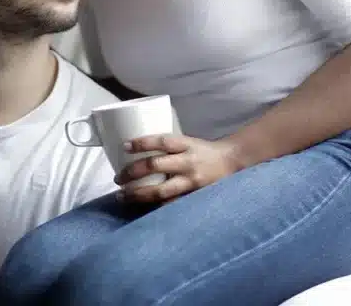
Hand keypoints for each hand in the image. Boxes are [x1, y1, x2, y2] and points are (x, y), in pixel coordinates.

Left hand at [115, 134, 243, 203]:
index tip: (124, 146)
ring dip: (138, 194)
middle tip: (118, 179)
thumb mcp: (188, 142)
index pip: (161, 141)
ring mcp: (191, 182)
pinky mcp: (194, 197)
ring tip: (122, 196)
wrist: (232, 163)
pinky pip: (171, 205)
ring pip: (161, 191)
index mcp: (186, 144)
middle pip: (156, 165)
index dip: (142, 143)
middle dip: (133, 172)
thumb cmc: (203, 151)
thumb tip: (135, 151)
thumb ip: (167, 148)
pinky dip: (154, 207)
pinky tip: (141, 209)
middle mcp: (188, 162)